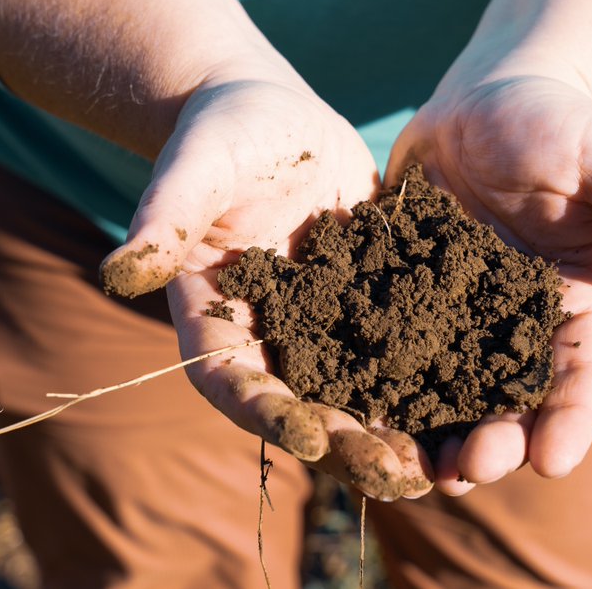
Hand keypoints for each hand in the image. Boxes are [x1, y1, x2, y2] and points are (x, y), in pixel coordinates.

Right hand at [101, 75, 431, 500]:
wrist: (271, 115)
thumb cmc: (219, 134)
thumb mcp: (193, 169)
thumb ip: (164, 220)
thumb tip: (118, 274)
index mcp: (214, 316)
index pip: (229, 380)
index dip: (266, 414)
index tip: (309, 439)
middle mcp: (267, 335)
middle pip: (299, 403)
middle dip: (344, 443)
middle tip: (392, 476)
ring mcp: (320, 324)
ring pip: (354, 390)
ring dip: (391, 430)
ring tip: (437, 464)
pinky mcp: (367, 302)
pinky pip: (398, 347)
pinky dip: (429, 378)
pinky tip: (473, 400)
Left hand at [386, 72, 591, 494]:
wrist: (487, 100)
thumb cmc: (562, 123)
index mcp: (578, 304)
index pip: (581, 373)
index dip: (571, 418)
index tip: (553, 461)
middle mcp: (517, 323)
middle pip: (510, 395)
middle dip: (493, 438)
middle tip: (467, 472)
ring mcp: (458, 313)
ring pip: (447, 383)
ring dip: (431, 427)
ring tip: (409, 466)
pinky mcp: (405, 293)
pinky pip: (389, 340)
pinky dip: (374, 374)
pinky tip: (351, 403)